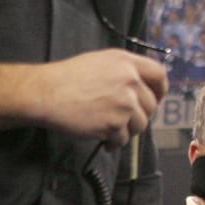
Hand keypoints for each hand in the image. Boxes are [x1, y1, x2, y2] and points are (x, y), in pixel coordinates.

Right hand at [30, 49, 167, 147]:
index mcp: (127, 62)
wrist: (44, 93)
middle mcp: (130, 80)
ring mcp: (124, 102)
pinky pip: (123, 138)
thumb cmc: (66, 78)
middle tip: (124, 120)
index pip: (159, 75)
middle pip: (151, 105)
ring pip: (140, 124)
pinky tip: (103, 139)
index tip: (156, 98)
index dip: (161, 89)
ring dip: (127, 130)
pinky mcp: (115, 123)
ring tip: (110, 129)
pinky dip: (114, 142)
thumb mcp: (100, 62)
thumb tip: (142, 88)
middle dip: (139, 115)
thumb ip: (124, 71)